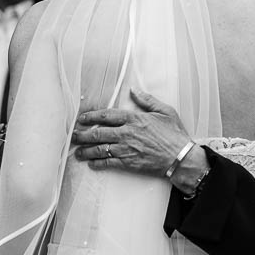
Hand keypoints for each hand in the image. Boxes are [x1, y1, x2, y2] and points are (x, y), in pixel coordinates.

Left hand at [69, 88, 191, 178]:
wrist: (181, 157)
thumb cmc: (175, 134)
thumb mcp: (164, 111)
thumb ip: (147, 100)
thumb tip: (134, 90)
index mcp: (134, 119)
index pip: (107, 115)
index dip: (91, 116)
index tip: (81, 118)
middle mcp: (127, 133)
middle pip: (98, 133)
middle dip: (82, 135)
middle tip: (73, 136)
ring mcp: (126, 149)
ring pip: (100, 149)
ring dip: (86, 151)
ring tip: (78, 152)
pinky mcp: (128, 163)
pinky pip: (108, 163)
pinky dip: (98, 163)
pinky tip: (91, 164)